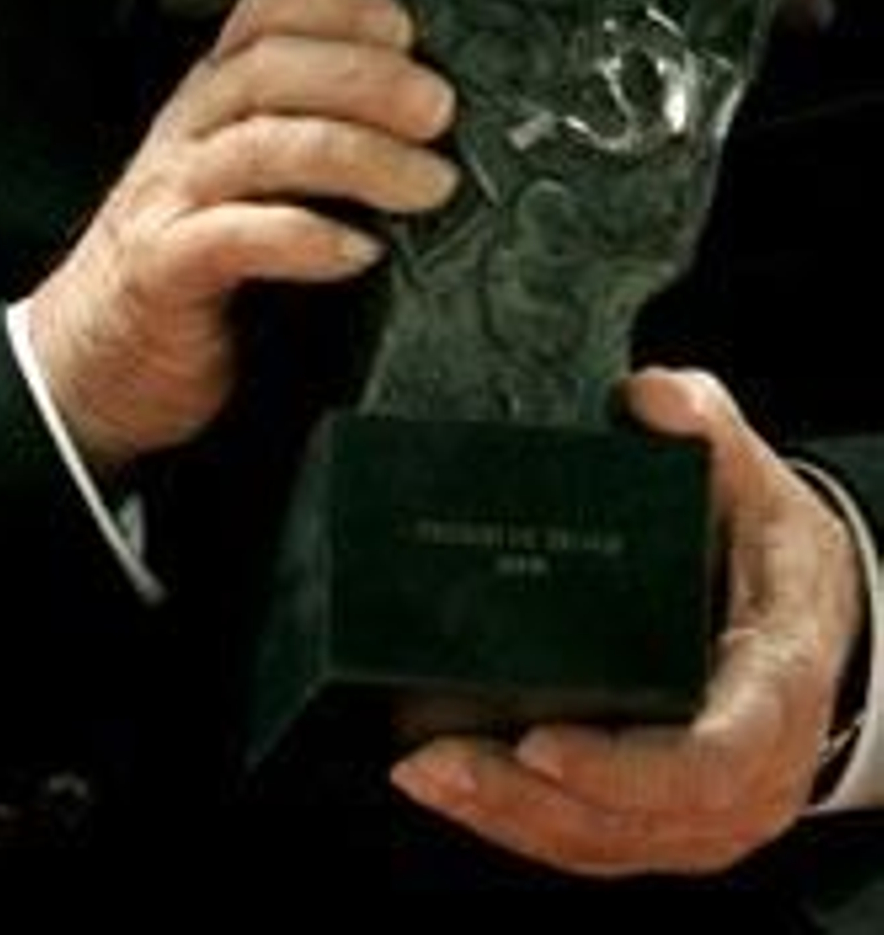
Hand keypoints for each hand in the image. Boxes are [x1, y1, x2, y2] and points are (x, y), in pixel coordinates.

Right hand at [26, 0, 456, 476]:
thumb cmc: (184, 269)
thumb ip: (310, 144)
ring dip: (357, 155)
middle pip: (269, 69)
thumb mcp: (244, 184)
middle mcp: (189, 136)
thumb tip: (428, 131)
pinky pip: (234, 238)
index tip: (404, 29)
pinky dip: (303, 238)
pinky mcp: (164, 270)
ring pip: (262, 146)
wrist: (88, 361)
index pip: (261, 14)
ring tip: (425, 183)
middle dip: (364, 77)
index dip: (334, 7)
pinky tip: (356, 251)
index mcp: (210, 102)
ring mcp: (171, 199)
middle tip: (437, 109)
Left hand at [390, 365, 867, 875]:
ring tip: (422, 773)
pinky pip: (596, 844)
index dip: (624, 764)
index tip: (539, 741)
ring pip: (607, 842)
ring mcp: (713, 811)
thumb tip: (651, 396)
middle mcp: (754, 771)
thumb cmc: (776, 549)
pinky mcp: (670, 822)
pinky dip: (523, 827)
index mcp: (778, 686)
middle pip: (639, 814)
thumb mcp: (754, 475)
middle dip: (530, 799)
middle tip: (435, 760)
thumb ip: (705, 423)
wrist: (818, 612)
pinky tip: (456, 791)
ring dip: (510, 819)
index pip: (713, 756)